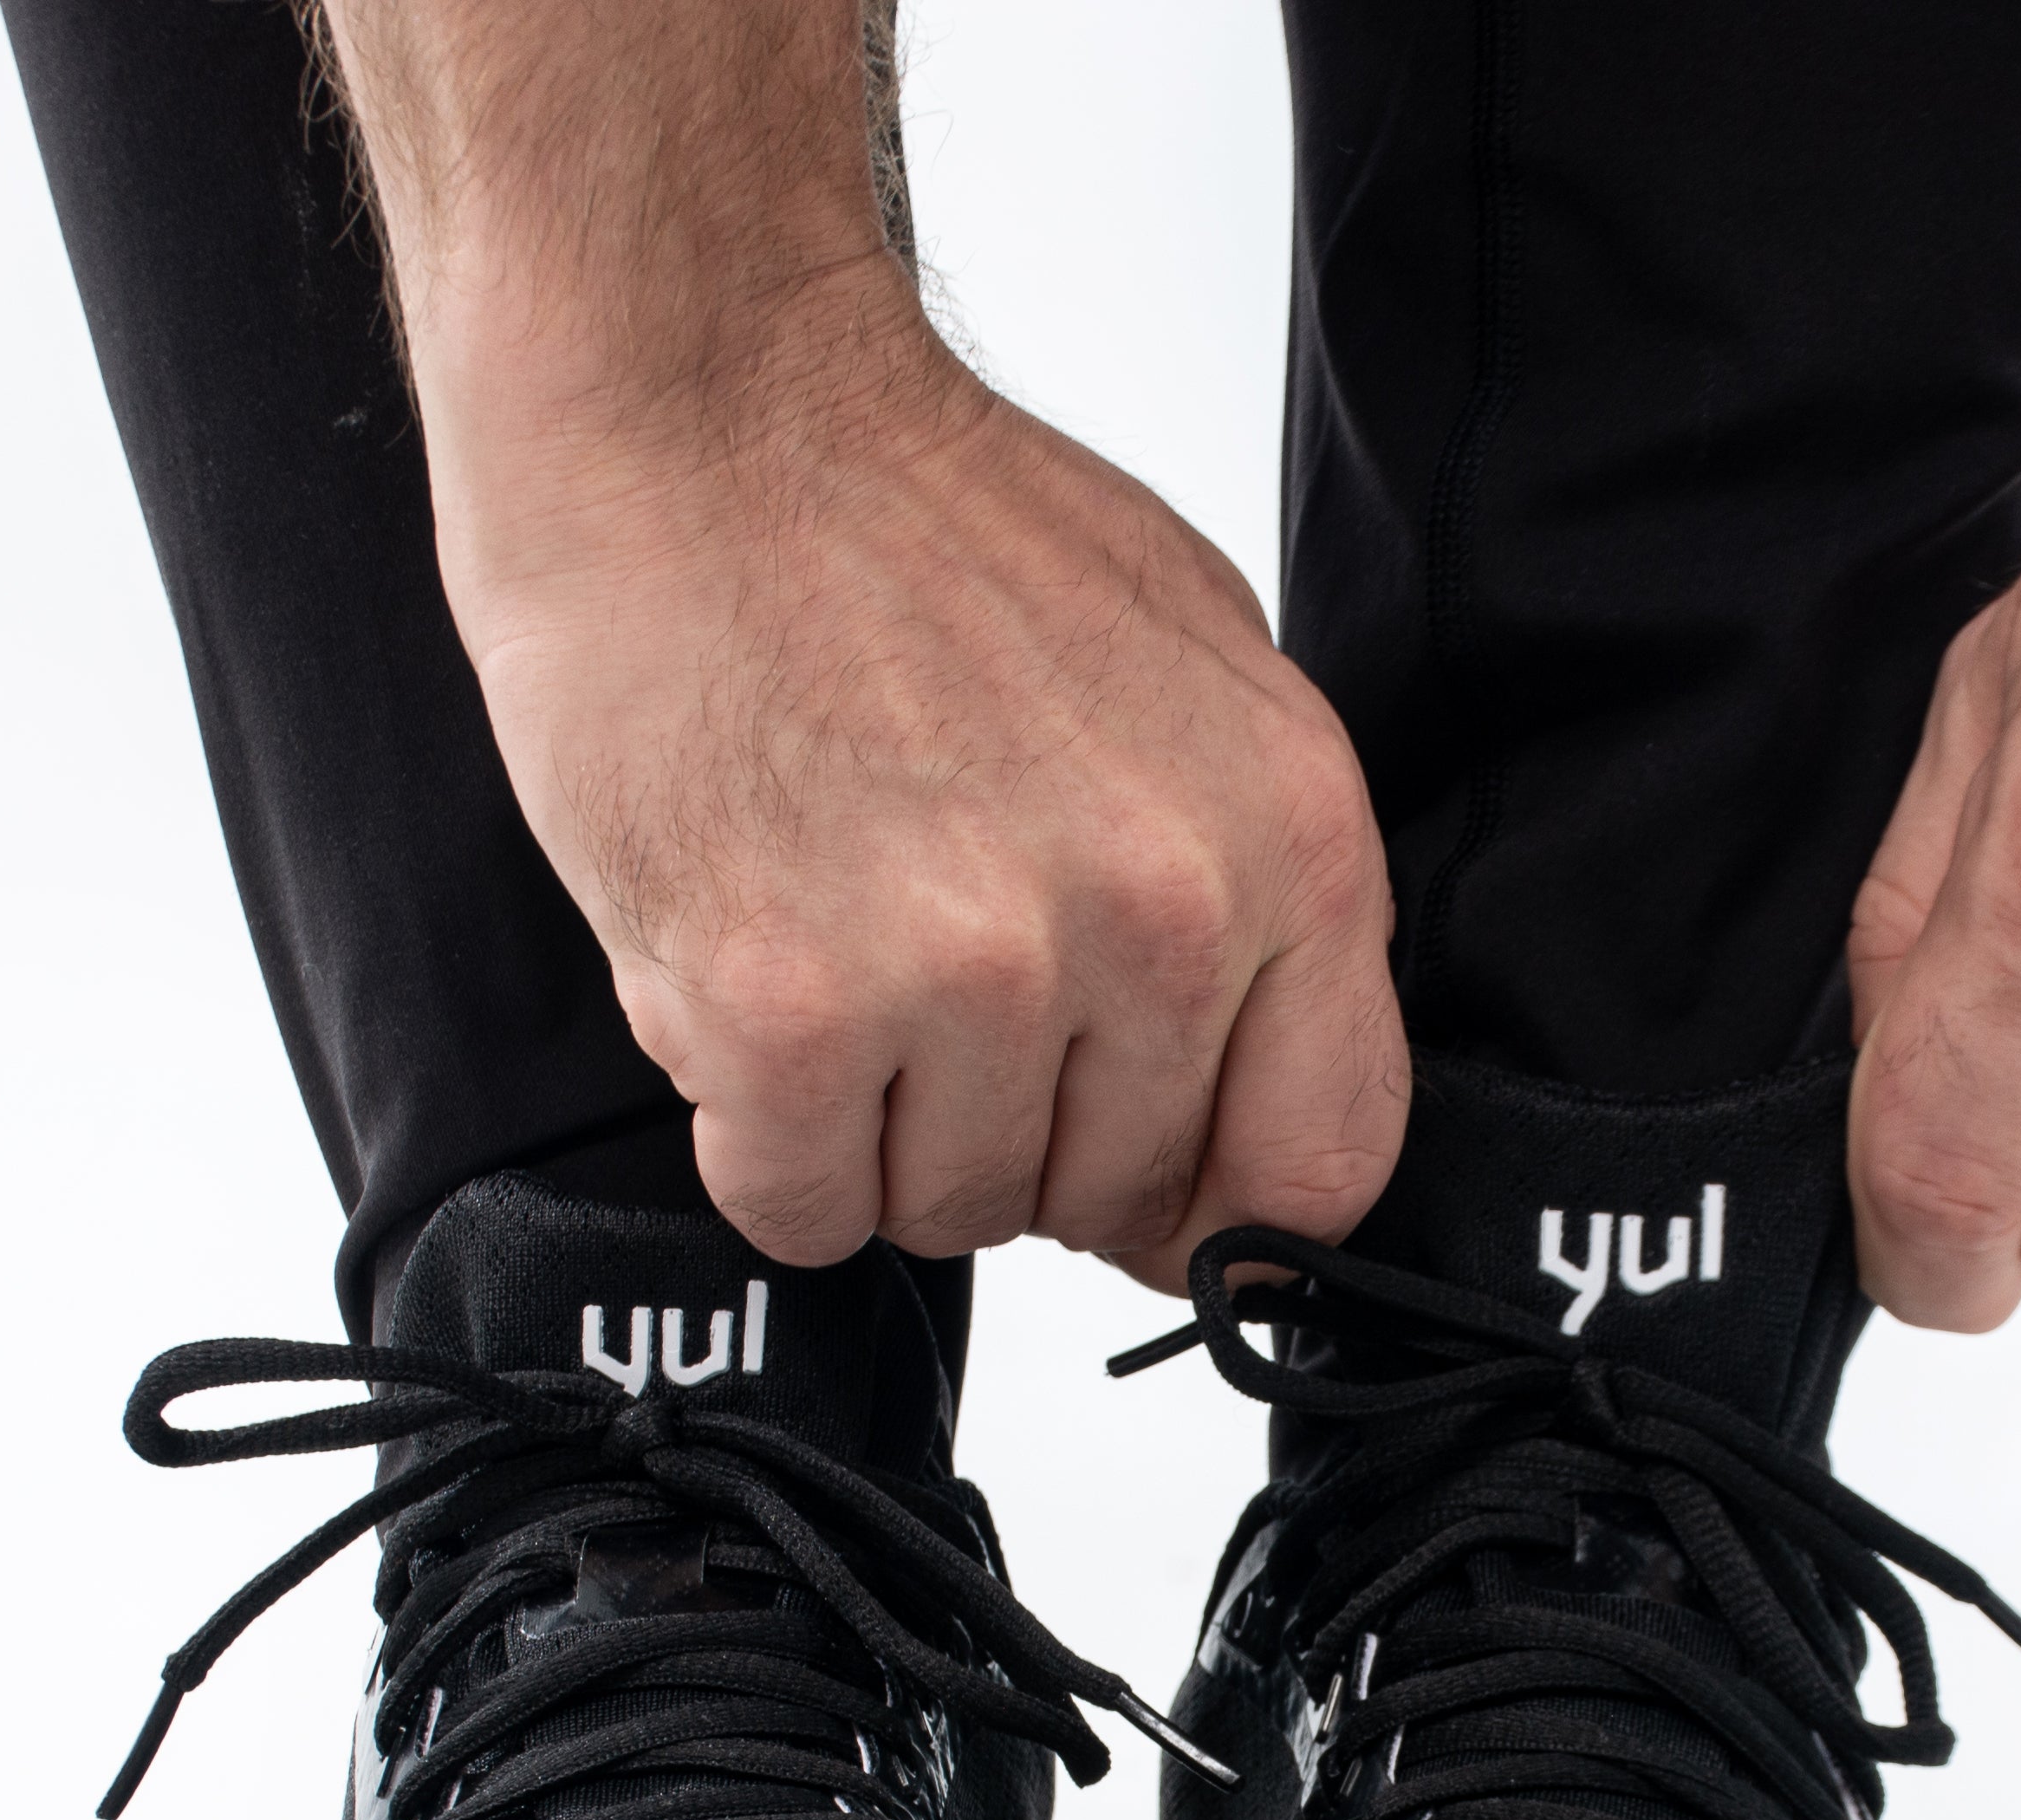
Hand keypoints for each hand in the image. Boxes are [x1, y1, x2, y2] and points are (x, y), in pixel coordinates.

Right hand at [433, 276, 1404, 1281]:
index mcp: (1292, 843)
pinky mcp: (786, 1009)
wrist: (701, 402)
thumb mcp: (1204, 686)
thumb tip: (1246, 1148)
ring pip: (950, 1216)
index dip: (1215, 1205)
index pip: (1319, 1166)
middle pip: (1111, 1201)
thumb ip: (1261, 917)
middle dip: (1018, 1132)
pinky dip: (760, 1138)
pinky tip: (747, 988)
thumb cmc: (932, 539)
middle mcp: (1159, 916)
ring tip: (835, 939)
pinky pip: (801, 1208)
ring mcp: (972, 965)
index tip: (1140, 1181)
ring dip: (880, 1127)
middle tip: (931, 973)